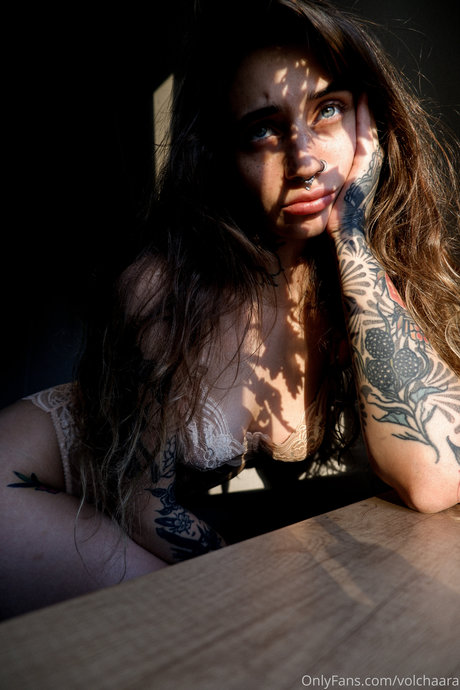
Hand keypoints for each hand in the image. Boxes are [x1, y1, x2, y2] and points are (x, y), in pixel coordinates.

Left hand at [327, 94, 381, 236]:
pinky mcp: (369, 162)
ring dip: (365, 106)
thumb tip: (309, 169)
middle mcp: (371, 163)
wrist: (345, 231)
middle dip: (363, 108)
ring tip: (359, 86)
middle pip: (368, 127)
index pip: (360, 136)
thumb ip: (325, 178)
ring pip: (370, 126)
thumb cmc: (334, 218)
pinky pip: (367, 131)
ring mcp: (372, 161)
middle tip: (356, 86)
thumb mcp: (329, 192)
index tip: (348, 101)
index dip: (356, 119)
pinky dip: (366, 114)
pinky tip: (361, 97)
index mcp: (362, 169)